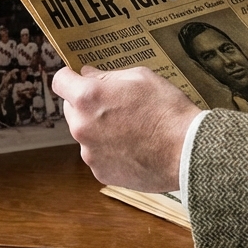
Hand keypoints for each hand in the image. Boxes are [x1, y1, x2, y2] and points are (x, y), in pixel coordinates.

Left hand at [51, 65, 201, 192]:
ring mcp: (89, 153)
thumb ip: (107, 76)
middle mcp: (81, 126)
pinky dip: (109, 150)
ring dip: (98, 129)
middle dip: (86, 104)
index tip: (77, 79)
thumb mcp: (140, 77)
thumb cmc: (167, 110)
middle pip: (71, 109)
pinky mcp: (100, 172)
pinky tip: (133, 146)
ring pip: (85, 134)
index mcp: (88, 98)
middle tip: (115, 104)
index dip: (69, 78)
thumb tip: (87, 74)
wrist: (187, 151)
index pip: (60, 81)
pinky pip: (98, 155)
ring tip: (130, 128)